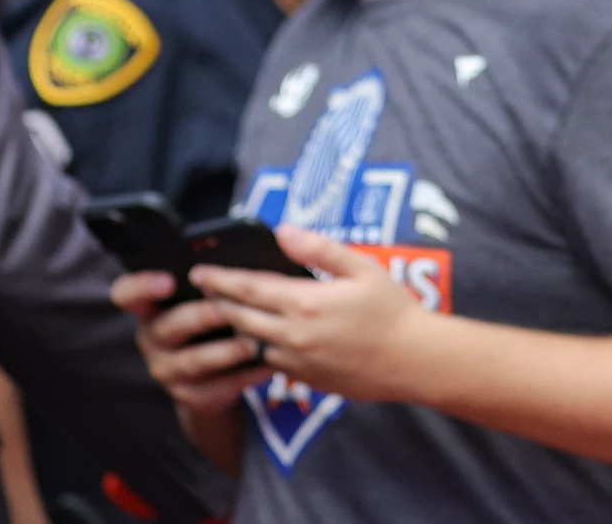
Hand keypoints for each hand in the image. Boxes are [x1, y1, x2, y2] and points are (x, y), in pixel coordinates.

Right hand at [111, 270, 270, 417]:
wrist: (213, 378)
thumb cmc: (212, 322)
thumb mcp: (205, 298)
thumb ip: (216, 278)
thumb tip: (255, 244)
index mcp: (152, 306)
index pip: (127, 293)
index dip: (143, 286)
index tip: (168, 280)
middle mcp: (153, 337)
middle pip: (170, 325)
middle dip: (201, 316)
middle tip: (227, 309)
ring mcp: (167, 369)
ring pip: (196, 359)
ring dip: (227, 349)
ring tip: (254, 340)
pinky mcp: (189, 395)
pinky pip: (220, 384)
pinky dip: (246, 373)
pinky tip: (268, 362)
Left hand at [193, 227, 436, 405]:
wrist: (412, 360)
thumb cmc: (393, 309)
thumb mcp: (362, 267)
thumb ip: (319, 249)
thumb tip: (284, 232)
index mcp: (306, 303)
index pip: (248, 288)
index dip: (220, 278)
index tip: (199, 270)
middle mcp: (294, 335)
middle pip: (239, 317)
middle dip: (216, 300)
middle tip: (201, 288)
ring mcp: (296, 361)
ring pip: (248, 343)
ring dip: (231, 325)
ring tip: (221, 310)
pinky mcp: (304, 379)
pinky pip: (267, 361)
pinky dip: (253, 346)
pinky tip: (253, 336)